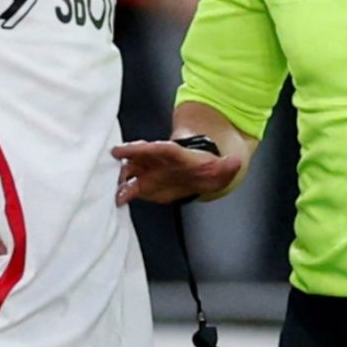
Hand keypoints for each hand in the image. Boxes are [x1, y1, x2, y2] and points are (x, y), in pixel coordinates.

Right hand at [112, 138, 241, 204]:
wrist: (197, 174)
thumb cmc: (206, 170)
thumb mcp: (221, 169)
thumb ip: (227, 167)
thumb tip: (235, 162)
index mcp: (177, 155)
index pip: (163, 149)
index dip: (150, 148)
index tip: (141, 147)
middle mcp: (160, 160)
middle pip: (142, 155)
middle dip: (129, 155)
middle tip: (116, 155)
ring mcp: (150, 171)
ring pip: (132, 169)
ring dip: (122, 176)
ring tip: (111, 184)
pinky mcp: (145, 184)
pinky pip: (131, 186)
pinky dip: (123, 192)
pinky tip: (116, 199)